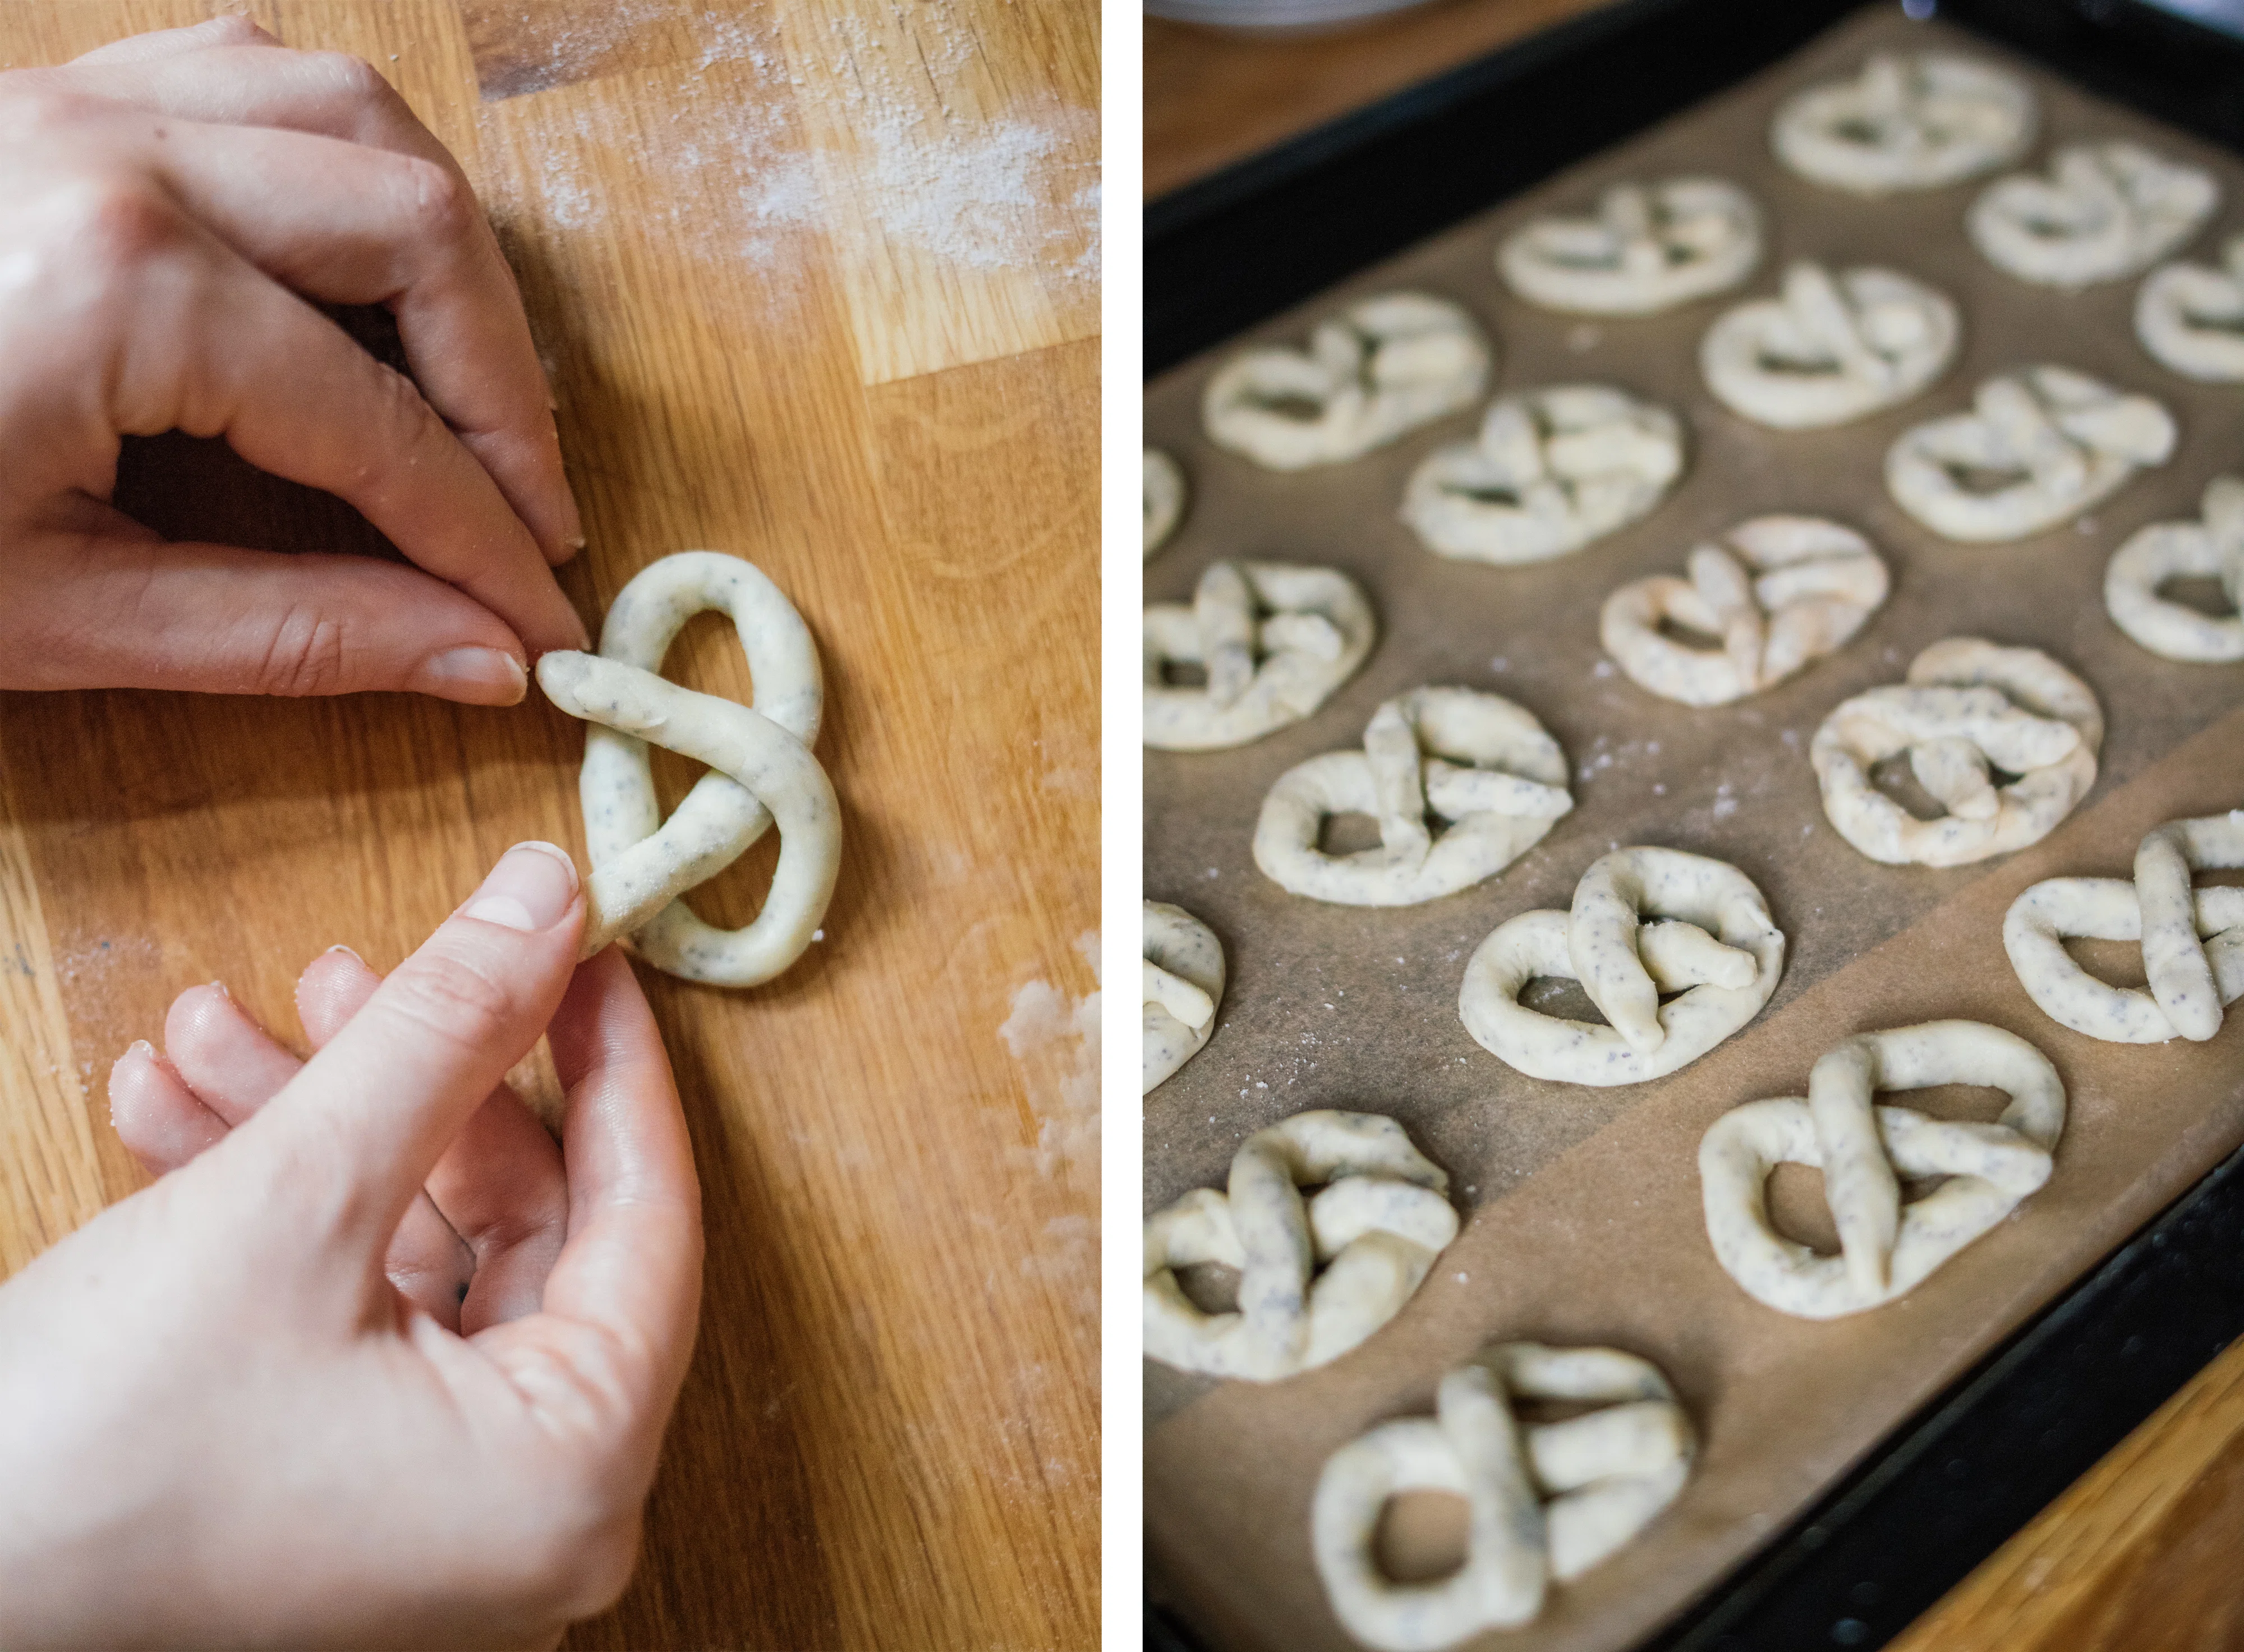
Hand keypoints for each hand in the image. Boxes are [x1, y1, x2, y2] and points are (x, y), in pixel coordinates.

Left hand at [0, 17, 589, 704]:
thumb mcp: (55, 614)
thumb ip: (296, 632)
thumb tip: (478, 656)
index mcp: (125, 283)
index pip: (388, 429)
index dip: (486, 539)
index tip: (541, 617)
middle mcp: (119, 151)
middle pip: (418, 227)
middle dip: (505, 385)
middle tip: (524, 509)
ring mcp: (70, 97)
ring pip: (348, 112)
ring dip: (439, 249)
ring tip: (462, 380)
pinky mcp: (35, 95)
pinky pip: (244, 74)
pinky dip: (331, 159)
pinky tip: (342, 260)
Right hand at [0, 844, 703, 1650]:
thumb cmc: (99, 1456)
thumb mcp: (300, 1192)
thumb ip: (447, 1031)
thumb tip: (547, 901)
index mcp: (574, 1468)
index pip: (648, 1212)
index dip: (609, 1061)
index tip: (582, 951)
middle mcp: (530, 1507)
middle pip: (521, 1226)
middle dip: (415, 1083)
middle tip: (349, 975)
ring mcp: (436, 1510)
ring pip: (415, 1256)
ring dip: (317, 1129)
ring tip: (215, 1032)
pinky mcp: (346, 1494)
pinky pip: (352, 1316)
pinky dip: (280, 1213)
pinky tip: (177, 1119)